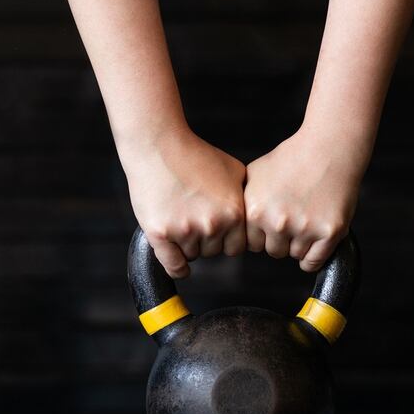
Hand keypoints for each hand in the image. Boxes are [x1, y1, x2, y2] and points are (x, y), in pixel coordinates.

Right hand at [120, 128, 246, 278]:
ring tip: (181, 218)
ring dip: (187, 245)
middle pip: (214, 252)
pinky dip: (176, 267)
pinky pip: (174, 266)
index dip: (226, 239)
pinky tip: (178, 264)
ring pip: (192, 255)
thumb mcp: (234, 172)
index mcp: (234, 213)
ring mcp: (185, 230)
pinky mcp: (160, 234)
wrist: (158, 146)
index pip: (236, 247)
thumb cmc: (195, 155)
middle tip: (194, 217)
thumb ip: (246, 199)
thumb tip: (255, 219)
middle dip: (206, 239)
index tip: (217, 228)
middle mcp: (213, 225)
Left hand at [244, 130, 365, 271]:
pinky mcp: (329, 232)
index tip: (274, 219)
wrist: (328, 148)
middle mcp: (278, 222)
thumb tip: (232, 227)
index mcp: (256, 211)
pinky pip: (314, 262)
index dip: (264, 233)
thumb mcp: (255, 174)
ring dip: (301, 242)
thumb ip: (243, 203)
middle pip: (274, 251)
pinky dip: (315, 255)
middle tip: (294, 215)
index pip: (253, 244)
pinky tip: (316, 237)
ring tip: (307, 216)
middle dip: (282, 238)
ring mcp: (305, 228)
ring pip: (295, 255)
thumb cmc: (292, 158)